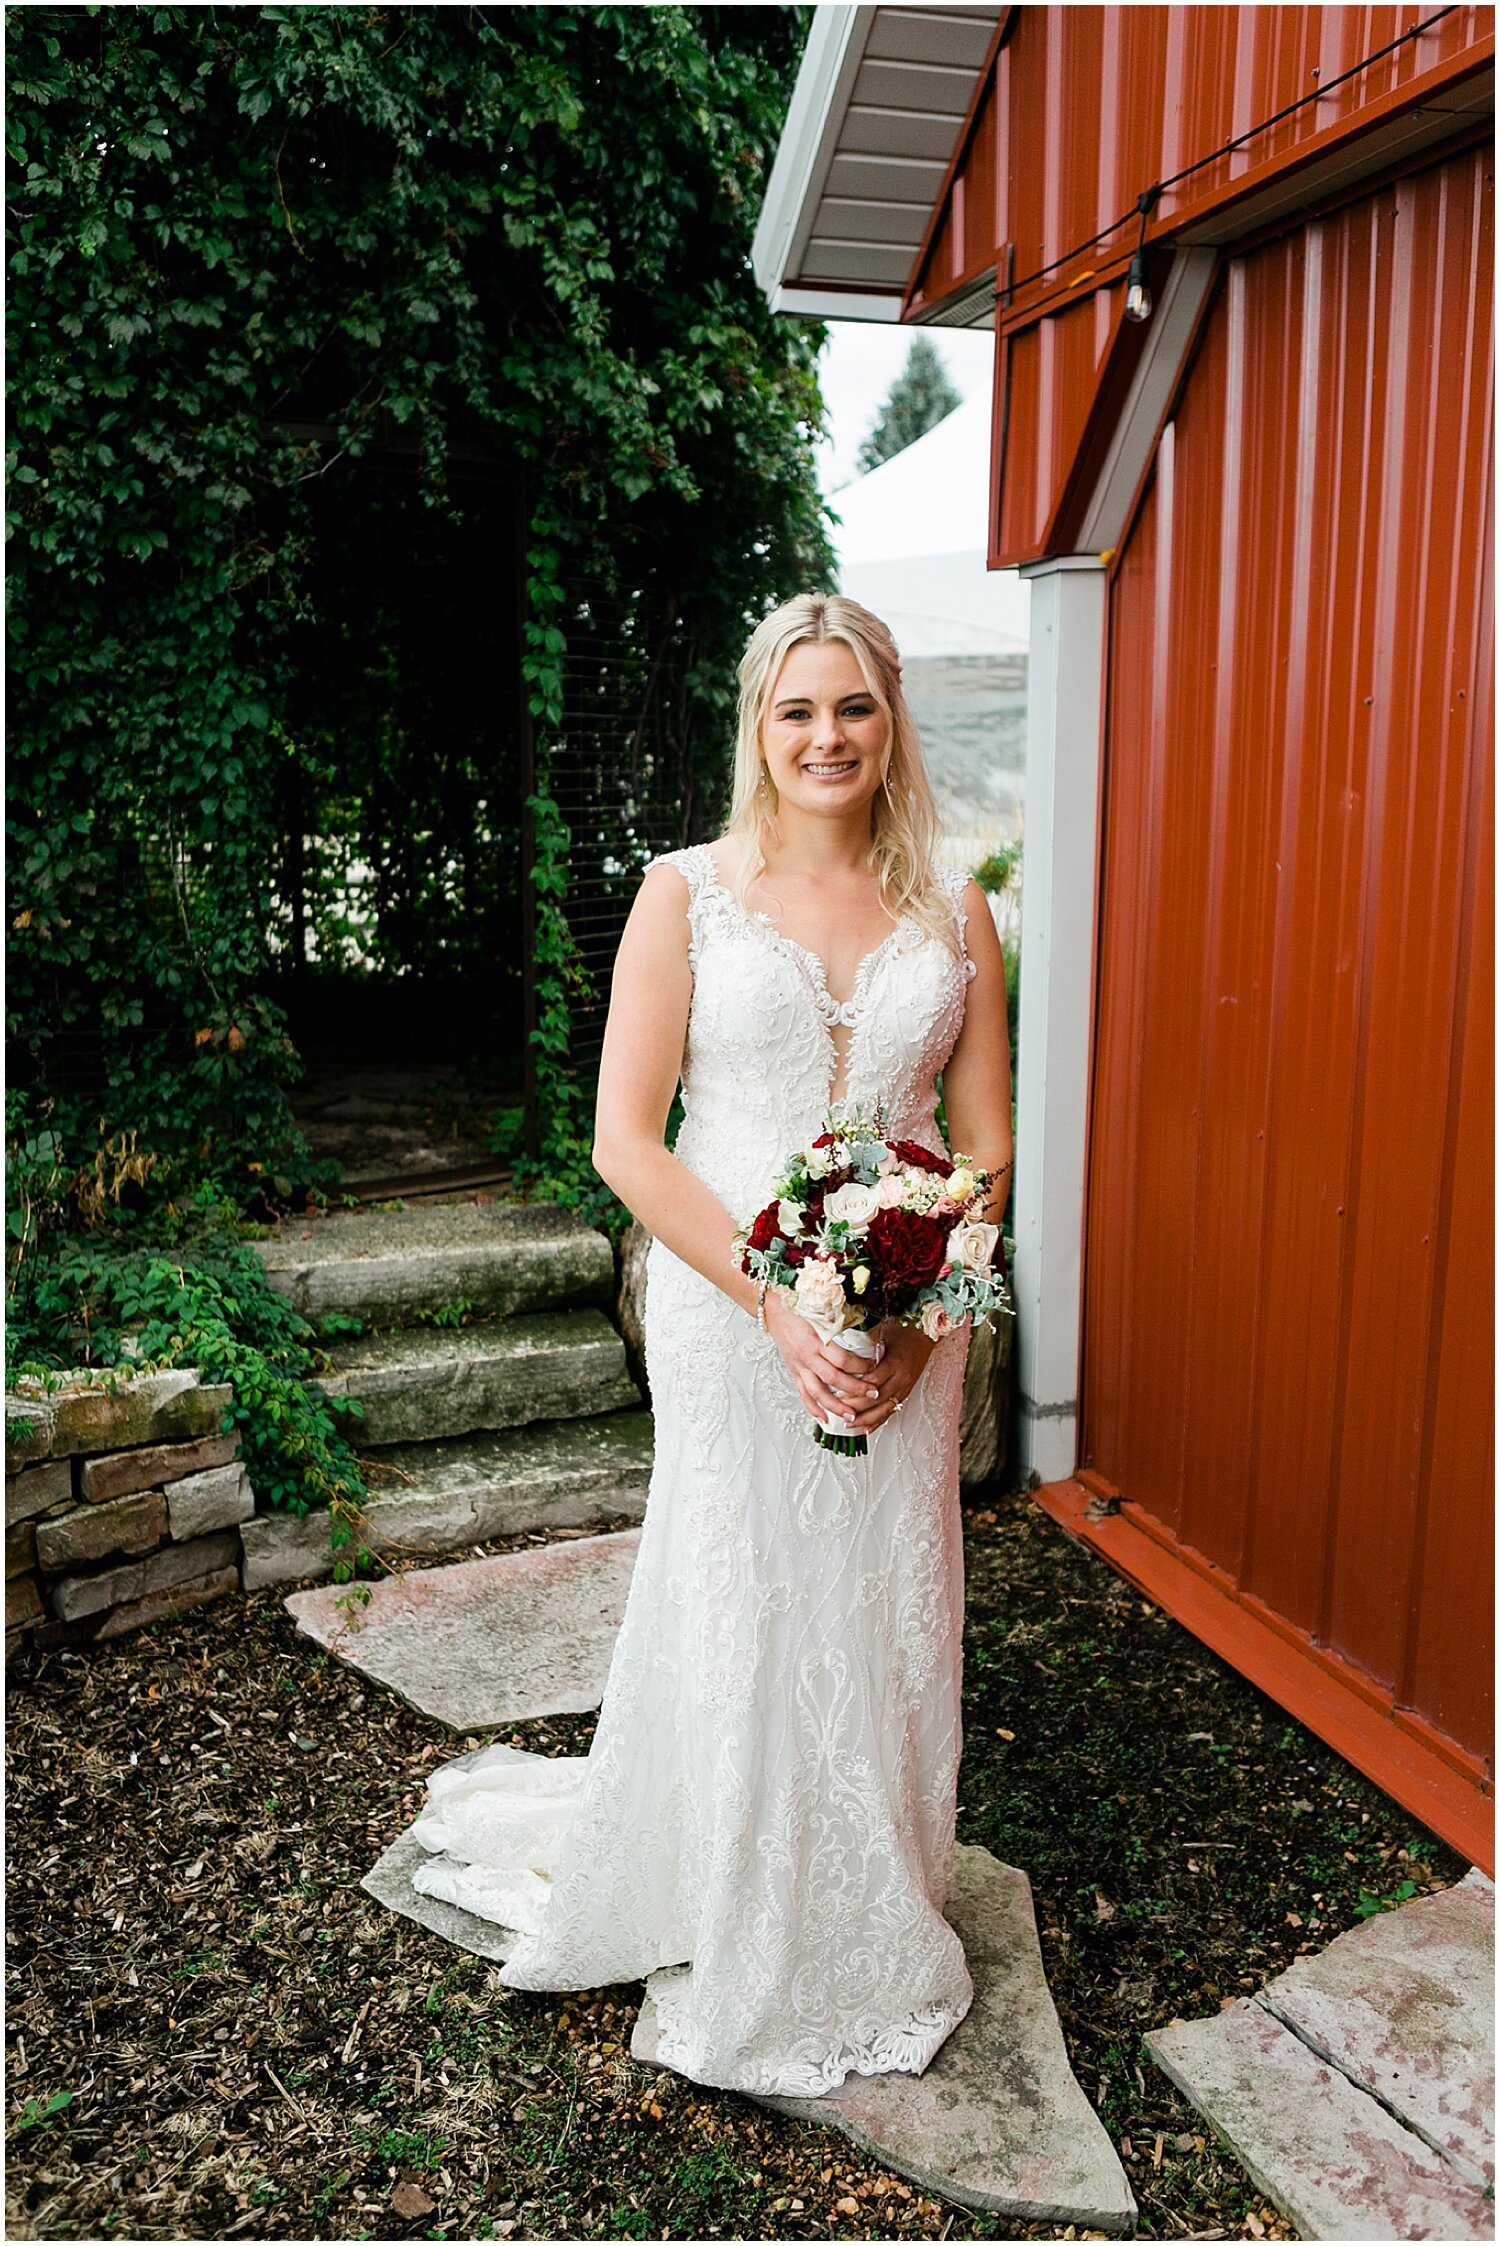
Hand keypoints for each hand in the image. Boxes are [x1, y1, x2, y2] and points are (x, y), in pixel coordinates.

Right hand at [764, 1291, 884, 1430]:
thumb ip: (840, 1323)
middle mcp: (807, 1356)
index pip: (842, 1359)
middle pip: (833, 1379)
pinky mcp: (794, 1372)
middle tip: (873, 1394)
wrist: (774, 1310)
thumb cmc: (798, 1308)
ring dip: (836, 1407)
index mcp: (815, 1340)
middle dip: (855, 1389)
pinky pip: (803, 1395)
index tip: (875, 1367)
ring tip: (851, 1416)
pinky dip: (814, 1409)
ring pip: (818, 1393)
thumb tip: (868, 1327)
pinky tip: (825, 1418)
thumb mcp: (821, 1312)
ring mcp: (799, 1367)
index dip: (860, 1366)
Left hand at [842, 1320, 935, 1434]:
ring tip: (848, 1425)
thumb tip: (838, 1348)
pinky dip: (878, 1421)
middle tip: (838, 1412)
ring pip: (884, 1409)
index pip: (873, 1380)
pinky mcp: (906, 1392)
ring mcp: (905, 1387)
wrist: (926, 1334)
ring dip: (865, 1419)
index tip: (838, 1392)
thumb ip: (864, 1343)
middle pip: (877, 1398)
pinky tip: (866, 1429)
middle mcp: (902, 1378)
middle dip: (857, 1408)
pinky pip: (892, 1410)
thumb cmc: (902, 1330)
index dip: (855, 1388)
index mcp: (895, 1362)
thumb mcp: (883, 1333)